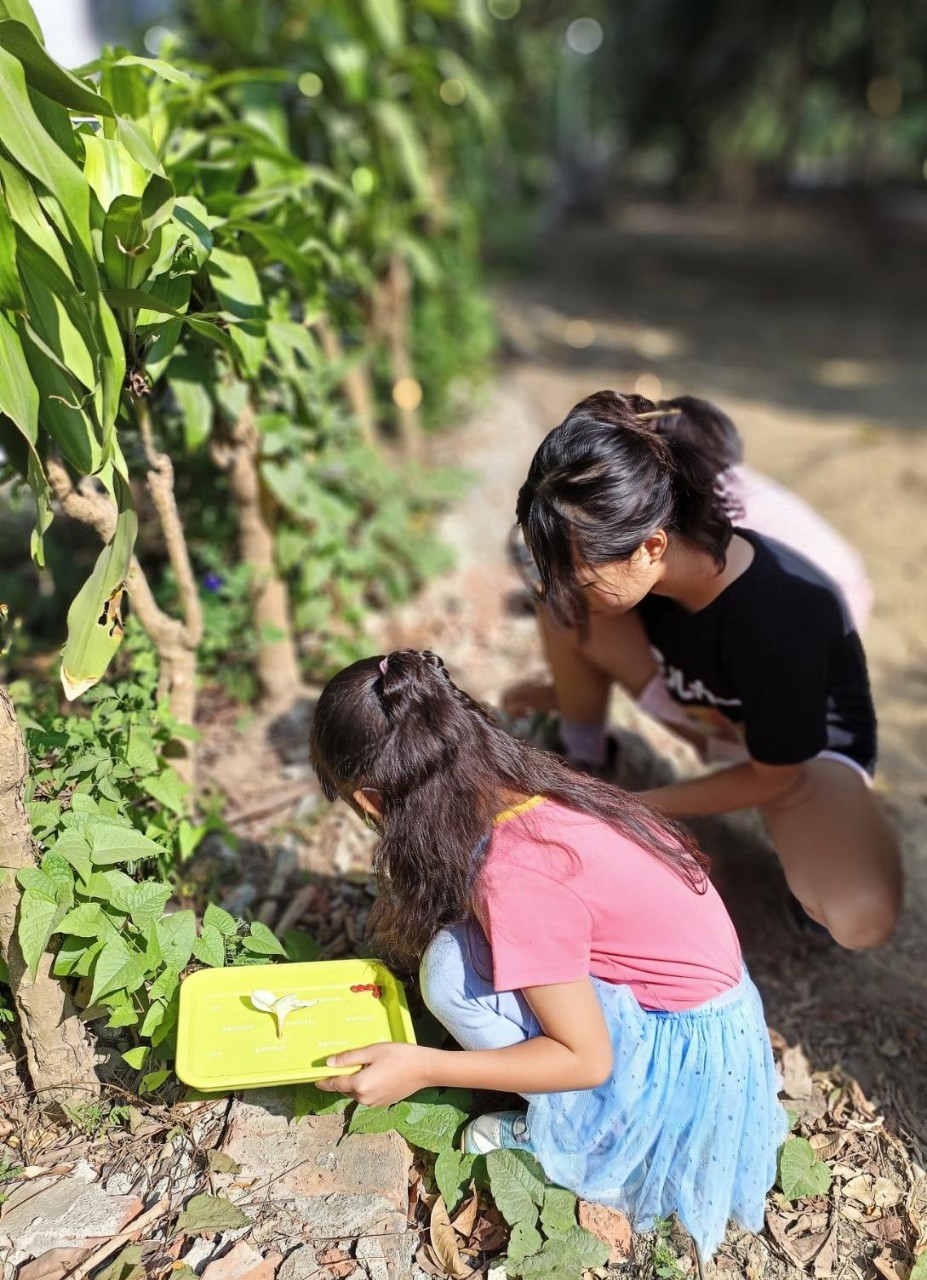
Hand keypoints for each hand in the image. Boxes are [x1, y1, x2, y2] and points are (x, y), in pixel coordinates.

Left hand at [316, 1042, 433, 1107]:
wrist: (424, 1069)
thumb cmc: (398, 1056)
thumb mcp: (372, 1051)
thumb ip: (349, 1058)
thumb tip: (329, 1063)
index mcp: (359, 1085)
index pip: (335, 1084)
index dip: (324, 1081)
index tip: (315, 1079)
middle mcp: (364, 1099)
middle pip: (346, 1089)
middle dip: (343, 1078)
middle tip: (346, 1063)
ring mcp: (374, 1103)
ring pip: (357, 1093)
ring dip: (356, 1082)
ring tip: (365, 1066)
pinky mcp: (383, 1104)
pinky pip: (367, 1096)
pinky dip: (366, 1087)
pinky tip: (376, 1074)